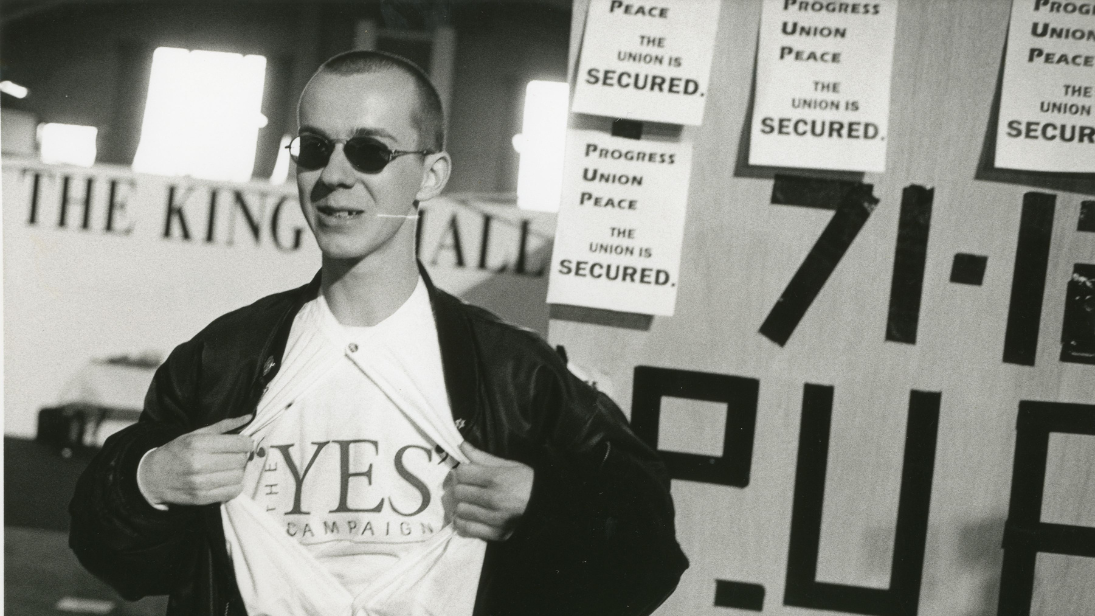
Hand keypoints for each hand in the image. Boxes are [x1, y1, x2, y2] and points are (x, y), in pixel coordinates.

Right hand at [138, 415, 253, 505]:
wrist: (152, 477)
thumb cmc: (177, 452)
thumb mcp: (196, 433)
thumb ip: (224, 425)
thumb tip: (249, 417)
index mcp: (198, 444)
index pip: (240, 443)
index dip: (247, 443)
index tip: (244, 444)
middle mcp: (199, 463)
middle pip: (240, 460)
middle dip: (242, 457)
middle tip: (234, 456)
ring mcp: (200, 483)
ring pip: (238, 476)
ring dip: (238, 472)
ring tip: (228, 468)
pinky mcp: (201, 498)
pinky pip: (232, 492)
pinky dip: (234, 486)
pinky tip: (225, 480)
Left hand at [451, 442, 533, 540]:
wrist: (548, 505)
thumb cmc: (528, 482)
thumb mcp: (509, 465)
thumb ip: (483, 458)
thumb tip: (462, 446)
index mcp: (497, 479)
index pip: (462, 473)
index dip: (463, 471)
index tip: (468, 473)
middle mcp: (494, 499)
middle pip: (459, 492)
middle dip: (461, 487)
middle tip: (469, 487)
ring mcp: (494, 519)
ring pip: (460, 510)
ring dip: (463, 505)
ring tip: (471, 502)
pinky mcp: (496, 534)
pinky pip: (466, 529)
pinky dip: (463, 523)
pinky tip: (469, 517)